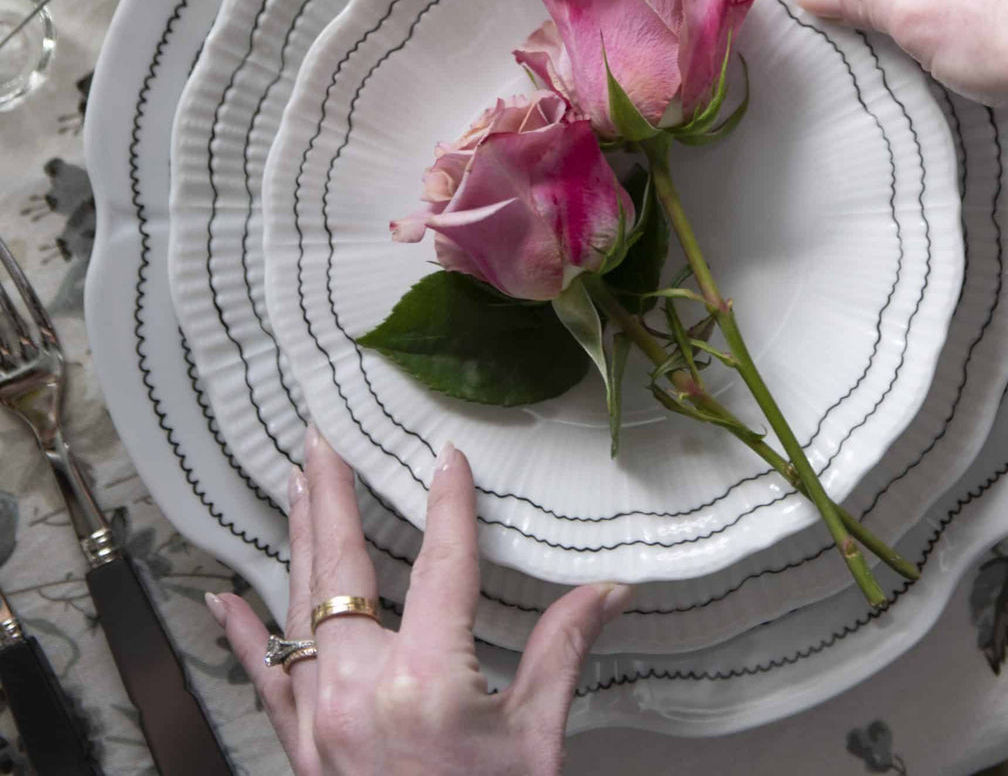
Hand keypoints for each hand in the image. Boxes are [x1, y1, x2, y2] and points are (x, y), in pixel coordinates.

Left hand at [207, 429, 628, 775]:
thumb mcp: (536, 745)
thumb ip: (563, 655)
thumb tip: (608, 590)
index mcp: (426, 683)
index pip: (442, 565)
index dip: (448, 506)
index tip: (446, 458)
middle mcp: (359, 693)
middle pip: (341, 570)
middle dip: (332, 497)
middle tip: (321, 440)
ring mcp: (319, 723)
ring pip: (298, 609)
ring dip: (298, 540)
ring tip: (296, 484)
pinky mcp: (300, 752)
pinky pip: (264, 679)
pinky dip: (243, 635)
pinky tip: (222, 597)